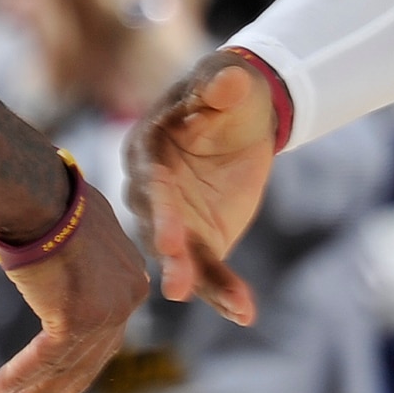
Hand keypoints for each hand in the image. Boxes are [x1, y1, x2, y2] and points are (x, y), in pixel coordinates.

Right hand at [0, 180, 148, 392]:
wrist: (38, 190)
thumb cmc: (50, 198)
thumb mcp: (79, 229)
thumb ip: (85, 255)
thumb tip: (70, 257)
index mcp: (131, 280)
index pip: (110, 332)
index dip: (88, 361)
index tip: (69, 384)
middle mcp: (126, 301)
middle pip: (93, 355)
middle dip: (66, 384)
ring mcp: (103, 313)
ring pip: (62, 365)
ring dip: (29, 391)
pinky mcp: (74, 321)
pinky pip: (38, 360)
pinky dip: (12, 378)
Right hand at [126, 50, 278, 324]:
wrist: (242, 115)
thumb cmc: (226, 90)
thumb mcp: (227, 80)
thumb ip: (220, 84)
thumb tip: (225, 80)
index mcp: (148, 150)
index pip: (151, 182)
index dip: (160, 210)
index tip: (169, 239)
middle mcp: (151, 191)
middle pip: (157, 227)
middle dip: (170, 257)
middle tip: (178, 286)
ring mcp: (173, 221)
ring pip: (183, 258)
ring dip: (201, 283)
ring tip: (235, 307)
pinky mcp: (199, 240)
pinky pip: (209, 271)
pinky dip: (226, 292)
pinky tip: (245, 312)